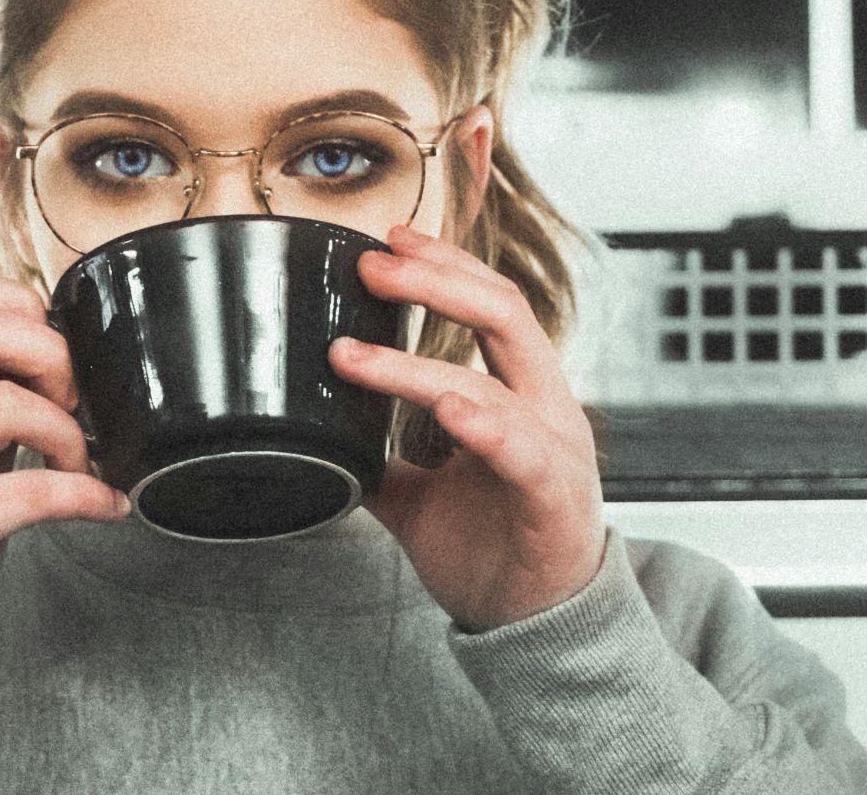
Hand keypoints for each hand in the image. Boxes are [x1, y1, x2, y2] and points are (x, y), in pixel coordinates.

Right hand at [0, 271, 128, 662]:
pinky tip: (104, 504)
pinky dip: (87, 494)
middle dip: (49, 353)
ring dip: (67, 433)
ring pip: (5, 404)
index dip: (20, 307)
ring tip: (77, 463)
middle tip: (71, 400)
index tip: (49, 355)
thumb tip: (53, 351)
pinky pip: (32, 491)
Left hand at [327, 224, 606, 631]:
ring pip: (492, 384)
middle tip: (370, 264)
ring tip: (350, 355)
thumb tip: (313, 434)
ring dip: (415, 366)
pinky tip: (447, 409)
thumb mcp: (419, 494)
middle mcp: (545, 407)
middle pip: (504, 314)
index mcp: (520, 392)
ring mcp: (553, 450)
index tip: (389, 239)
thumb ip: (378, 457)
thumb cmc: (493, 548)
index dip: (444, 265)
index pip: (492, 303)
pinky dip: (484, 426)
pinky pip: (522, 452)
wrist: (538, 627)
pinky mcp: (553, 499)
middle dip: (435, 281)